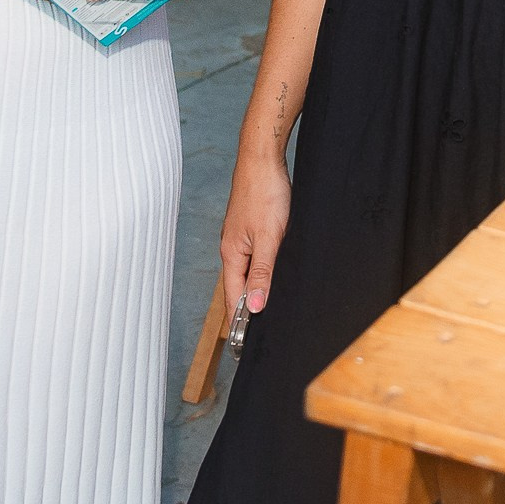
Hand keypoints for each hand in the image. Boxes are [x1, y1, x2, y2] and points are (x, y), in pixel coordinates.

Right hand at [219, 149, 291, 318]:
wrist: (263, 158)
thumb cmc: (265, 193)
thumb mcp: (269, 238)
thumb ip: (262, 272)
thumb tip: (255, 306)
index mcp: (232, 254)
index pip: (233, 297)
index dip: (239, 320)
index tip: (243, 344)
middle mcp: (232, 248)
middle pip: (238, 286)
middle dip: (246, 310)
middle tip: (257, 333)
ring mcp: (240, 237)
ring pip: (247, 272)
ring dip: (255, 290)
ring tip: (266, 310)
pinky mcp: (251, 227)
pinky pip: (254, 257)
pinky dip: (262, 271)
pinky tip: (272, 274)